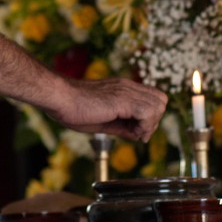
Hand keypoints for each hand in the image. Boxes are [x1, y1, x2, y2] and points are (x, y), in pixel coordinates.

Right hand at [44, 77, 167, 142]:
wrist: (60, 98)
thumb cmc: (74, 109)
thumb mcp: (104, 120)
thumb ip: (122, 125)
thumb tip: (137, 134)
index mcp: (123, 89)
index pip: (153, 98)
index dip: (149, 117)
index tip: (135, 131)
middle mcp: (128, 87)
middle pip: (161, 100)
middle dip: (153, 120)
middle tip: (136, 132)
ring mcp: (126, 91)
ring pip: (159, 105)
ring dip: (149, 124)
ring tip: (132, 132)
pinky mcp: (122, 99)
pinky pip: (148, 112)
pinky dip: (144, 126)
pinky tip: (131, 132)